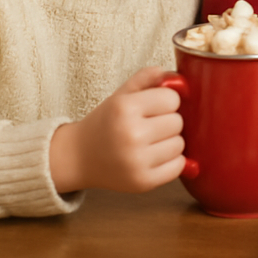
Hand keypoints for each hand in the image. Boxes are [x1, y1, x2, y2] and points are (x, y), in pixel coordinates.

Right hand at [49, 67, 185, 194]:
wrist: (78, 157)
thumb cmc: (105, 123)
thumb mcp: (121, 95)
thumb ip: (146, 77)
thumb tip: (173, 75)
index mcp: (125, 108)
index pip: (172, 99)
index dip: (166, 101)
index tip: (153, 107)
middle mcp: (130, 134)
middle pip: (177, 122)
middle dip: (167, 122)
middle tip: (149, 126)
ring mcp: (136, 161)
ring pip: (180, 144)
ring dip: (169, 142)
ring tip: (150, 142)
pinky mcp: (142, 182)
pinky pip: (178, 166)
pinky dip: (172, 162)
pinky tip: (154, 157)